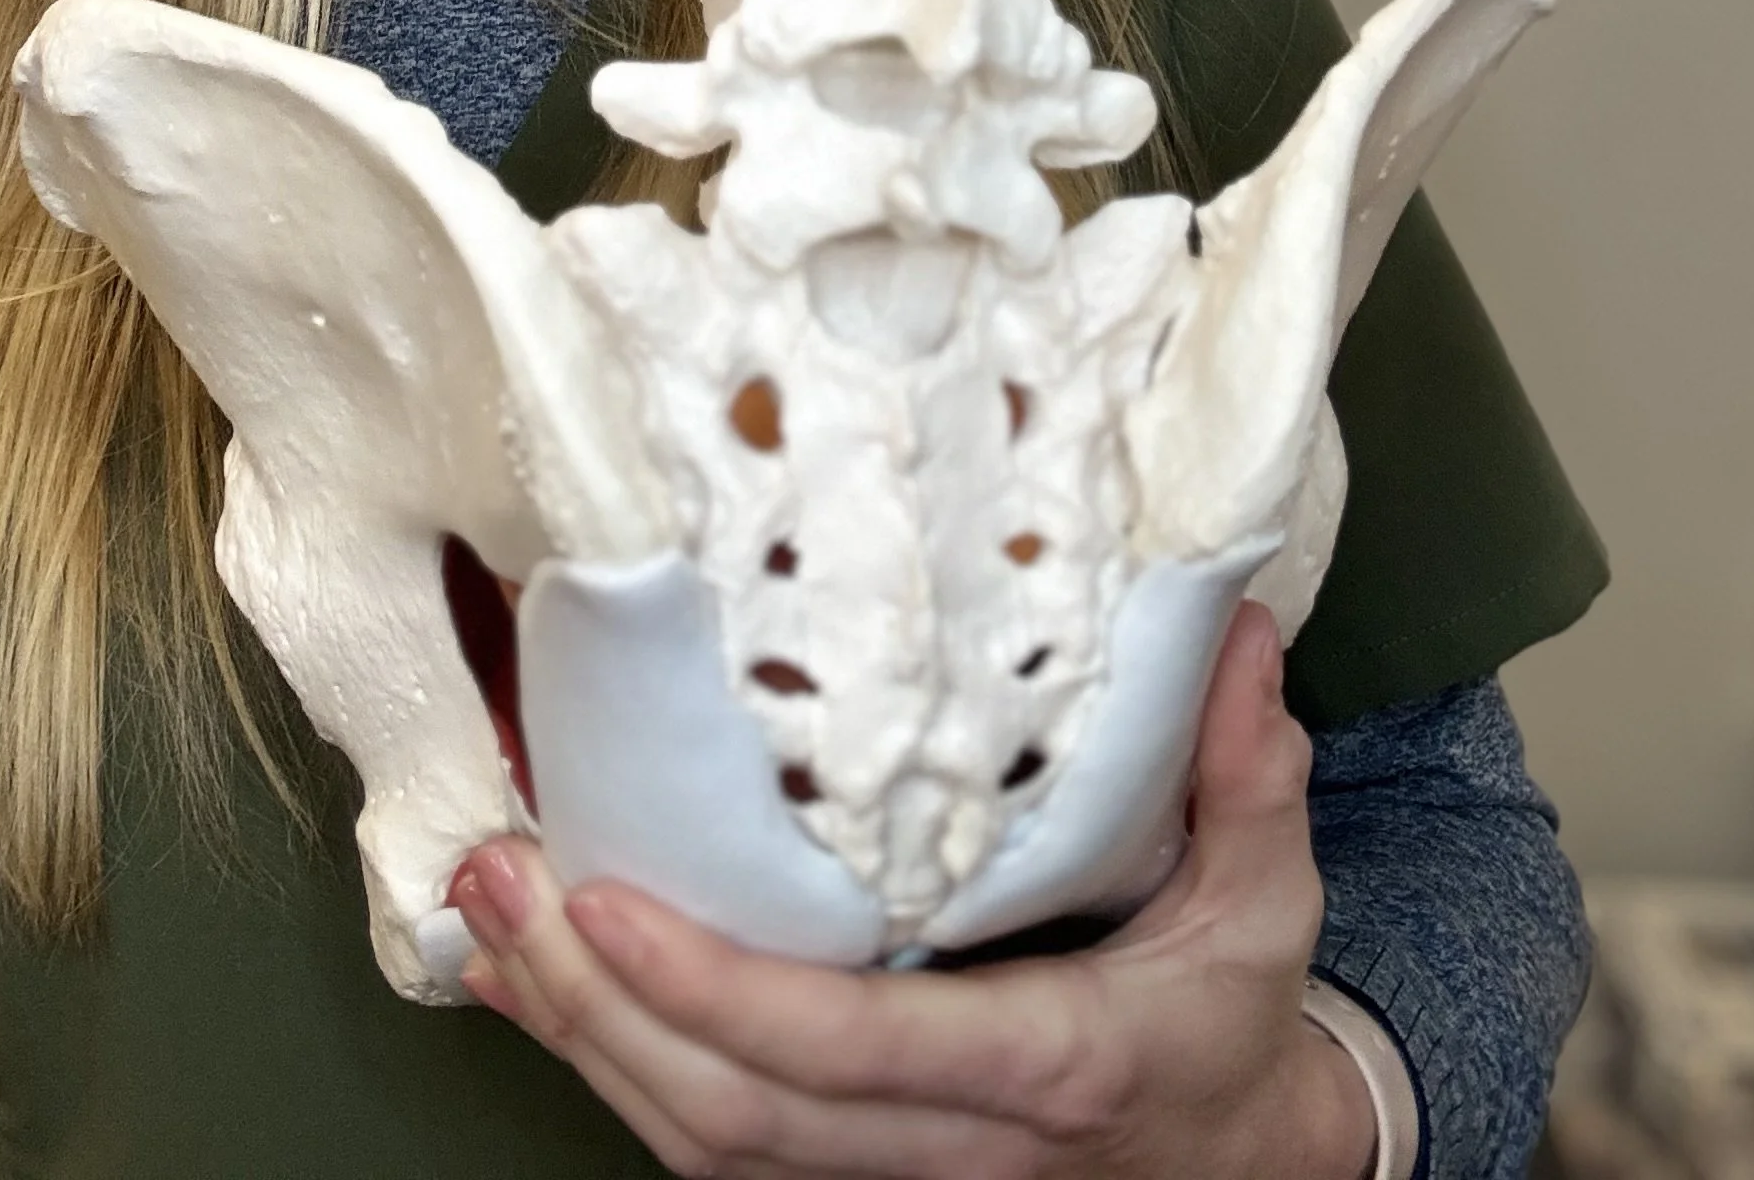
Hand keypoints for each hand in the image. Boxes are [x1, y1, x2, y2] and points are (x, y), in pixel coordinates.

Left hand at [448, 600, 1377, 1178]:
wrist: (1252, 1167)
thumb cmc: (1236, 1017)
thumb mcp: (1268, 896)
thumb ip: (1250, 769)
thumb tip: (1242, 627)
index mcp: (1048, 1066)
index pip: (853, 1051)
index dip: (718, 990)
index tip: (609, 895)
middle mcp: (954, 1151)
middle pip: (737, 1118)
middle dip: (597, 1006)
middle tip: (496, 877)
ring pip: (704, 1149)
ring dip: (580, 1036)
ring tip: (484, 913)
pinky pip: (712, 1150)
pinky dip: (613, 1066)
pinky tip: (537, 985)